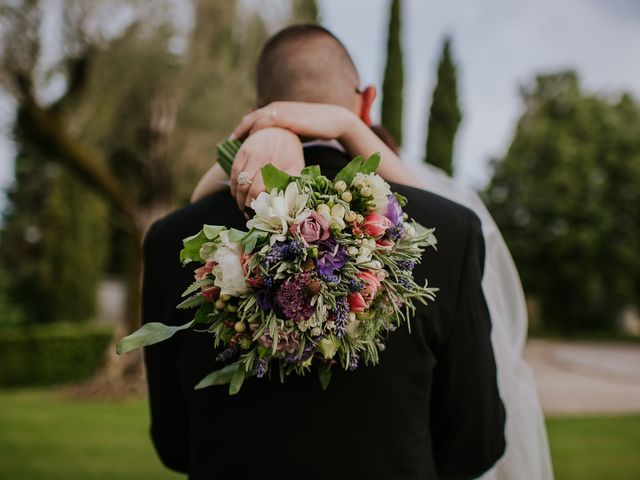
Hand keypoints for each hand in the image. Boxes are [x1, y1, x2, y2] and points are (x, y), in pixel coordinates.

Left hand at [229, 101, 356, 141]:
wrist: (335, 120)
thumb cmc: (317, 128)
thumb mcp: (296, 130)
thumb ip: (283, 135)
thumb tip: (275, 149)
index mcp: (278, 110)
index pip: (254, 118)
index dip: (242, 129)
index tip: (233, 142)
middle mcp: (276, 108)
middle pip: (250, 119)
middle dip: (239, 132)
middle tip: (229, 144)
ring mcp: (281, 111)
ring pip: (254, 120)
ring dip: (243, 133)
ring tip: (236, 147)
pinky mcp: (287, 117)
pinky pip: (265, 123)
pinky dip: (255, 133)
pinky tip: (251, 144)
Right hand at [230, 127, 303, 209]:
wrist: (280, 128)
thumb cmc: (290, 153)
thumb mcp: (297, 167)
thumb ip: (292, 184)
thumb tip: (285, 206)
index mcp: (283, 164)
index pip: (268, 191)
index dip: (262, 206)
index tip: (261, 215)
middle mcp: (267, 158)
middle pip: (251, 189)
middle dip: (249, 206)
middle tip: (250, 216)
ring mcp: (253, 154)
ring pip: (241, 183)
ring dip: (240, 199)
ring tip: (243, 209)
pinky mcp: (242, 151)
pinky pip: (234, 174)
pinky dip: (234, 188)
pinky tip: (237, 196)